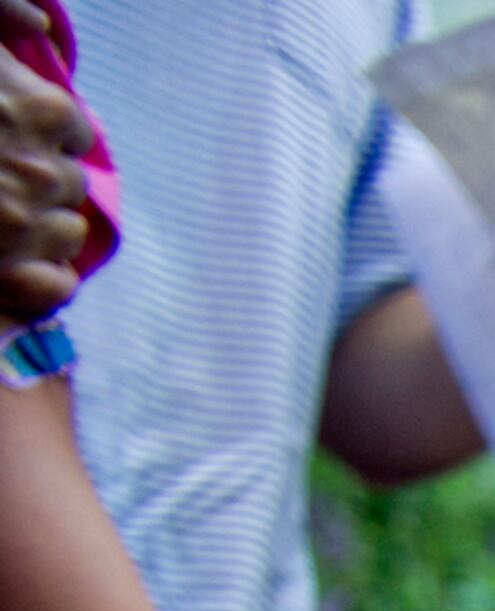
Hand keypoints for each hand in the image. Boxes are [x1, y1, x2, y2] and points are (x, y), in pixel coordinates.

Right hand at [0, 43, 94, 324]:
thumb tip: (39, 20)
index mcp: (42, 110)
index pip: (71, 129)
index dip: (41, 135)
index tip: (10, 139)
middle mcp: (46, 169)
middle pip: (69, 181)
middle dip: (37, 180)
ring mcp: (29, 226)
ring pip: (69, 233)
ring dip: (41, 229)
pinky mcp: (11, 277)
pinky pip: (57, 287)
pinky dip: (42, 281)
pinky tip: (13, 267)